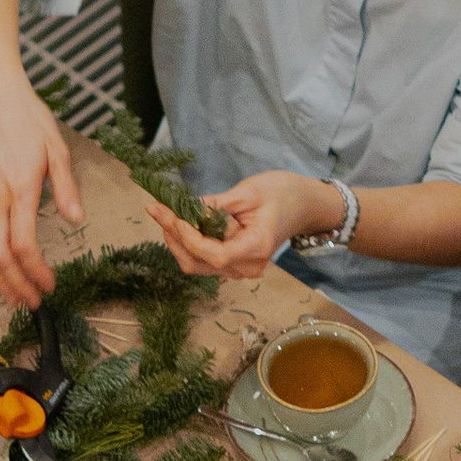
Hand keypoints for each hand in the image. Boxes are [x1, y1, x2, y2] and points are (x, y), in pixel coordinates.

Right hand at [0, 72, 80, 306]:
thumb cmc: (27, 119)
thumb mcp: (58, 149)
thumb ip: (66, 188)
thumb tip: (76, 219)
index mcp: (19, 188)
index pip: (24, 245)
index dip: (36, 271)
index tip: (49, 284)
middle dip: (16, 285)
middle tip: (32, 302)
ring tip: (12, 296)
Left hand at [142, 169, 338, 283]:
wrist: (304, 205)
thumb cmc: (283, 193)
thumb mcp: (249, 192)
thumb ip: (216, 204)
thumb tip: (186, 209)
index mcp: (256, 247)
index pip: (215, 254)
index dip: (188, 238)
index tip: (170, 215)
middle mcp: (248, 266)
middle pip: (198, 263)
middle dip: (174, 237)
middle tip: (156, 208)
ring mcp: (240, 269)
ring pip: (196, 264)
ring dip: (176, 241)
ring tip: (162, 213)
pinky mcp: (233, 264)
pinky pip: (202, 260)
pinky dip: (186, 243)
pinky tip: (176, 222)